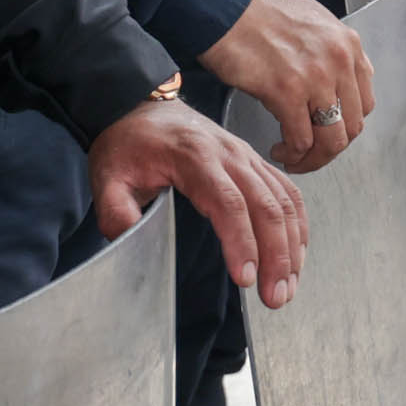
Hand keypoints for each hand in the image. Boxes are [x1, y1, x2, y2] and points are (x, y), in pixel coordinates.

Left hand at [88, 98, 307, 307]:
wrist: (142, 108)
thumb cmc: (130, 142)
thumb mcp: (108, 174)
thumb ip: (116, 210)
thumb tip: (130, 238)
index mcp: (194, 157)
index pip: (228, 202)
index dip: (242, 242)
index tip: (247, 278)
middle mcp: (229, 154)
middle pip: (266, 205)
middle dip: (276, 255)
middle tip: (274, 297)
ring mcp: (247, 156)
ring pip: (284, 201)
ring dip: (291, 247)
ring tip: (287, 287)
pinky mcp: (255, 162)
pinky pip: (288, 192)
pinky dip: (297, 226)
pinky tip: (295, 255)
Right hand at [198, 0, 375, 170]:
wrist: (225, 9)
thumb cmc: (258, 14)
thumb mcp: (313, 21)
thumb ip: (332, 50)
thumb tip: (337, 78)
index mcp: (348, 44)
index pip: (365, 103)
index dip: (345, 125)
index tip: (326, 131)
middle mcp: (339, 61)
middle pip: (352, 127)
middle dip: (330, 148)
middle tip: (310, 153)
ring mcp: (316, 77)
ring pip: (331, 140)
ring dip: (313, 158)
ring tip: (294, 158)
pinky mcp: (287, 92)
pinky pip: (301, 139)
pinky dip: (292, 153)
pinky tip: (279, 149)